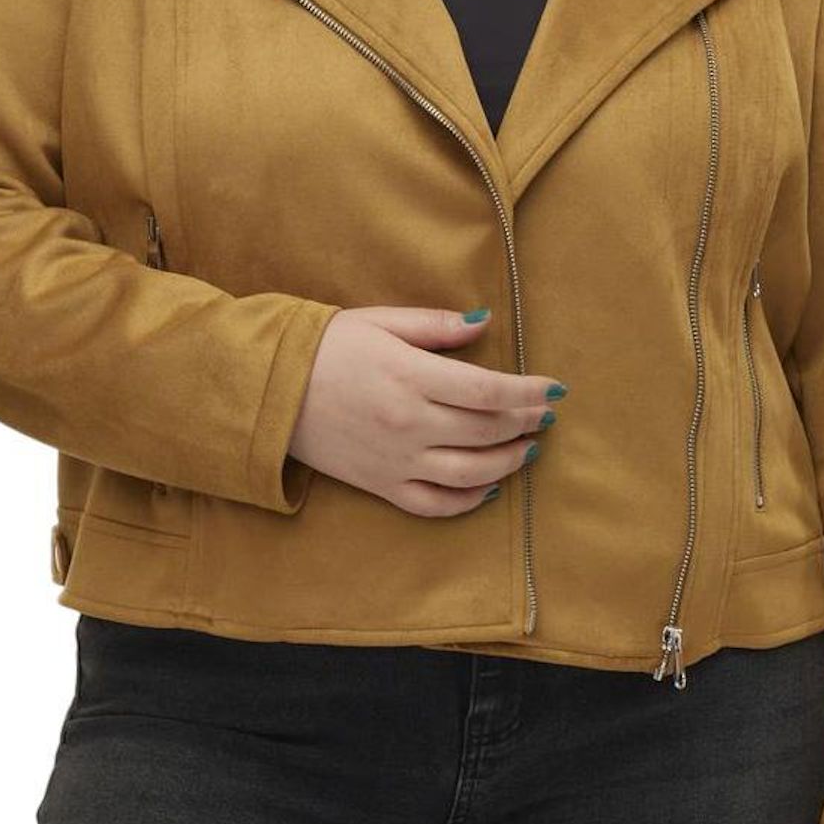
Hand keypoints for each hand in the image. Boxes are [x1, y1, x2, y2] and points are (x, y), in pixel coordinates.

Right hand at [288, 305, 564, 516]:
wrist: (269, 390)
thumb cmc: (324, 346)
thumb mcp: (380, 321)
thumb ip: (435, 326)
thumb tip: (485, 321)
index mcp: (410, 377)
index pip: (489, 392)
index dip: (528, 392)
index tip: (555, 388)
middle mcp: (408, 424)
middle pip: (486, 430)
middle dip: (526, 422)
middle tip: (548, 415)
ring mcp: (395, 461)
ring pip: (470, 472)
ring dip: (509, 462)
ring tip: (529, 449)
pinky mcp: (380, 486)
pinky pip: (434, 503)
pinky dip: (467, 500)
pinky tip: (488, 488)